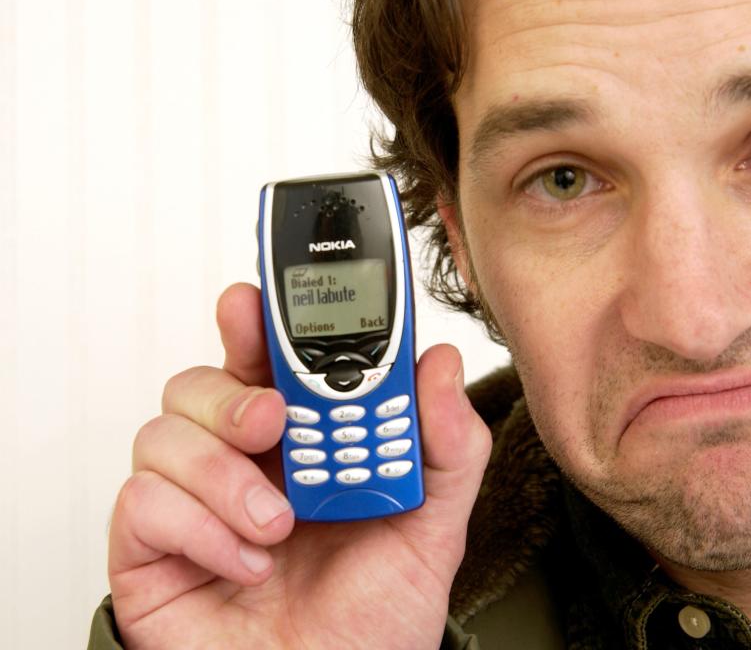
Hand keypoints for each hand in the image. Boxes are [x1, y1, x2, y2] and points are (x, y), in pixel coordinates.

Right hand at [107, 283, 491, 648]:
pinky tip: (246, 563)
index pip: (267, 361)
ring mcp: (190, 502)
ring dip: (224, 476)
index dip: (256, 322)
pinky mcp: (151, 550)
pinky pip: (142, 503)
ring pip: (163, 432)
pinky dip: (200, 529)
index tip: (254, 299)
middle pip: (201, 381)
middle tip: (272, 421)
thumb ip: (447, 446)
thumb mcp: (433, 525)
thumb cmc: (374, 612)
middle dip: (232, 390)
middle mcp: (239, 461)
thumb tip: (441, 364)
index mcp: (302, 442)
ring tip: (278, 525)